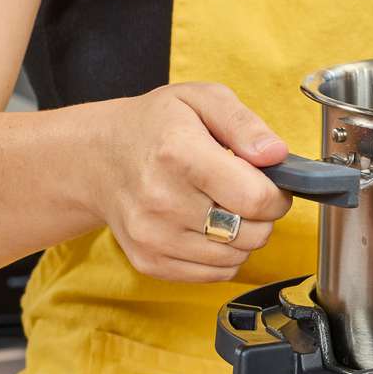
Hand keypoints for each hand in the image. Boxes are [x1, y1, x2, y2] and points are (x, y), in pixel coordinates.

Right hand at [95, 83, 293, 282]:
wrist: (97, 158)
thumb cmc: (153, 127)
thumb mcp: (200, 99)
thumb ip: (244, 123)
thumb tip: (276, 154)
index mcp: (179, 155)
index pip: (256, 199)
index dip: (275, 194)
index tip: (268, 184)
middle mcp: (162, 201)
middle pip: (253, 233)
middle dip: (261, 216)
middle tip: (240, 193)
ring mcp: (153, 237)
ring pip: (238, 258)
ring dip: (241, 236)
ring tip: (219, 207)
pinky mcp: (150, 262)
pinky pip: (216, 274)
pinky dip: (222, 254)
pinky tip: (204, 227)